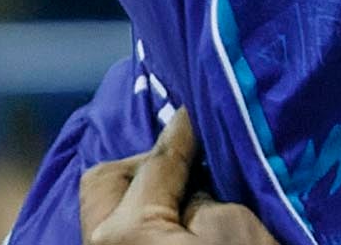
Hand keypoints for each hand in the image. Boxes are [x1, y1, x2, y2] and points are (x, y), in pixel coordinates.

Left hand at [79, 110, 279, 244]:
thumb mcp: (234, 233)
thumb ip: (203, 196)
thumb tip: (189, 190)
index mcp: (126, 233)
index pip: (158, 161)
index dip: (185, 130)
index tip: (199, 108)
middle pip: (105, 182)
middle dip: (142, 163)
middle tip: (187, 162)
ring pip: (110, 214)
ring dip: (141, 196)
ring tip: (182, 192)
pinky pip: (125, 239)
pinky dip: (145, 224)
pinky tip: (176, 222)